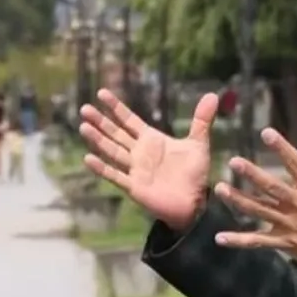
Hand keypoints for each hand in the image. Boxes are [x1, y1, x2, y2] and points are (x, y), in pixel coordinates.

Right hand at [79, 90, 218, 230]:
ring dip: (97, 140)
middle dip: (100, 121)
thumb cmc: (194, 174)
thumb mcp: (198, 143)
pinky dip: (101, 168)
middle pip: (115, 133)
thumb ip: (201, 120)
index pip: (129, 120)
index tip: (101, 93)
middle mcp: (138, 152)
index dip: (116, 107)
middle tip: (84, 109)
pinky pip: (115, 175)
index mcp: (150, 140)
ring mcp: (134, 169)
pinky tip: (87, 158)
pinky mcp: (133, 186)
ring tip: (83, 127)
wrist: (193, 203)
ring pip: (112, 151)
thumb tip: (213, 95)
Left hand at [213, 128, 296, 277]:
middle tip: (233, 162)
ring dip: (238, 201)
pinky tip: (219, 238)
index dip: (282, 148)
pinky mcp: (285, 242)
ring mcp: (289, 225)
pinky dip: (239, 241)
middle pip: (272, 188)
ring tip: (219, 189)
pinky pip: (258, 242)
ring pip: (259, 211)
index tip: (266, 132)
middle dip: (252, 175)